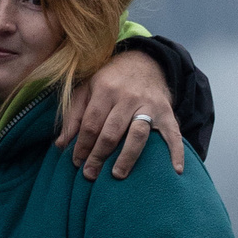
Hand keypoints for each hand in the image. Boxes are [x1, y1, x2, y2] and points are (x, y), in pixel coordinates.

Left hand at [56, 48, 185, 181]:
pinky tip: (176, 171)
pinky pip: (173, 134)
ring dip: (127, 157)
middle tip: (90, 175)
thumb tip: (61, 145)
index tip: (77, 163)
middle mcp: (128, 97)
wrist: (143, 62)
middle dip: (99, 156)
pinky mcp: (167, 112)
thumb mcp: (87, 89)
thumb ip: (74, 116)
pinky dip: (176, 152)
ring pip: (138, 135)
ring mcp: (149, 105)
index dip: (82, 146)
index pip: (91, 124)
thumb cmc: (110, 80)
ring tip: (117, 175)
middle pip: (111, 132)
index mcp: (105, 89)